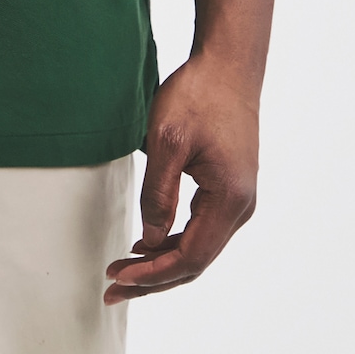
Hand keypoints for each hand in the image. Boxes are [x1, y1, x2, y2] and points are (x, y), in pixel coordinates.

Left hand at [104, 54, 258, 302]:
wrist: (229, 65)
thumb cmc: (199, 94)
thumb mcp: (167, 139)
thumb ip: (158, 192)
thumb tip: (148, 240)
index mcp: (230, 200)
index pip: (189, 257)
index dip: (152, 273)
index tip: (118, 276)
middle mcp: (241, 207)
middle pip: (196, 261)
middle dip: (153, 279)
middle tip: (113, 288)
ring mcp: (238, 199)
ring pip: (199, 248)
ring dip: (162, 262)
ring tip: (124, 270)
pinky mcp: (229, 189)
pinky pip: (201, 229)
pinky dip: (173, 241)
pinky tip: (148, 243)